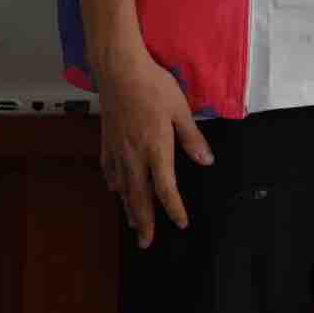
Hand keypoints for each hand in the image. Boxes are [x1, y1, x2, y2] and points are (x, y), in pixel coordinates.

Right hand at [91, 46, 210, 246]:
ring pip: (123, 187)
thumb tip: (206, 161)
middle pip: (139, 197)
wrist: (119, 70)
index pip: (166, 189)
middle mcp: (134, 155)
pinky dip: (114, 183)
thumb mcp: (180, 110)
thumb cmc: (152, 86)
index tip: (181, 223)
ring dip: (129, 208)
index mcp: (156, 149)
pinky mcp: (107, 140)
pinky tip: (116, 189)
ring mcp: (117, 149)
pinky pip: (110, 169)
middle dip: (145, 222)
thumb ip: (192, 139)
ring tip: (133, 224)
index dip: (174, 209)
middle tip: (146, 242)